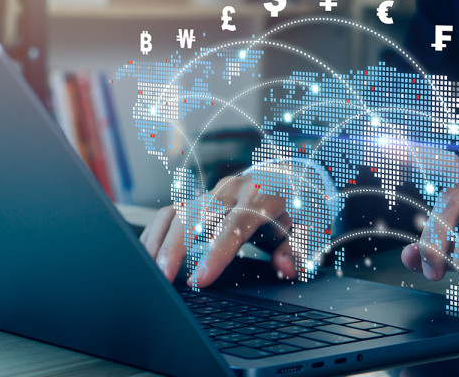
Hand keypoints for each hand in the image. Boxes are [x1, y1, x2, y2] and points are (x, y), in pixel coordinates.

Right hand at [140, 175, 296, 286]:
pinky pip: (170, 214)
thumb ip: (298, 248)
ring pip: (177, 213)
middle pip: (195, 215)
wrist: (289, 178)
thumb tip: (285, 266)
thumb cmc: (297, 206)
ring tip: (149, 273)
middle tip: (162, 278)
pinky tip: (148, 259)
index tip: (199, 280)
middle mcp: (232, 191)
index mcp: (261, 196)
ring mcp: (212, 193)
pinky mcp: (199, 200)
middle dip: (174, 247)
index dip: (215, 253)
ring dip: (158, 242)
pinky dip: (156, 236)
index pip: (234, 225)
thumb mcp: (310, 226)